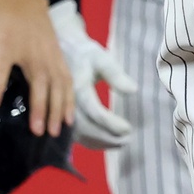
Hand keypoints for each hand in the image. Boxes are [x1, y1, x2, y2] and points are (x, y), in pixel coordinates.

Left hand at [0, 0, 74, 136]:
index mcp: (6, 43)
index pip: (1, 66)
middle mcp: (31, 51)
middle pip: (38, 81)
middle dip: (38, 106)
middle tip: (35, 131)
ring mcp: (48, 55)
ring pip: (57, 84)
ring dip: (56, 108)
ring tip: (52, 132)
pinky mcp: (58, 56)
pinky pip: (67, 80)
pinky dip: (69, 100)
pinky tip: (67, 119)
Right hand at [49, 0, 136, 150]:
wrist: (63, 51)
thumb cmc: (86, 55)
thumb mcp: (102, 59)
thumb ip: (116, 75)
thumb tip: (133, 90)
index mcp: (76, 87)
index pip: (94, 111)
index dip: (111, 123)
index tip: (128, 129)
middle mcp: (66, 102)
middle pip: (86, 127)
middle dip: (107, 136)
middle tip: (128, 139)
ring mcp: (61, 110)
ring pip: (79, 135)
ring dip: (100, 142)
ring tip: (122, 142)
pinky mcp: (61, 116)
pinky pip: (74, 135)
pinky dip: (91, 141)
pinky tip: (108, 141)